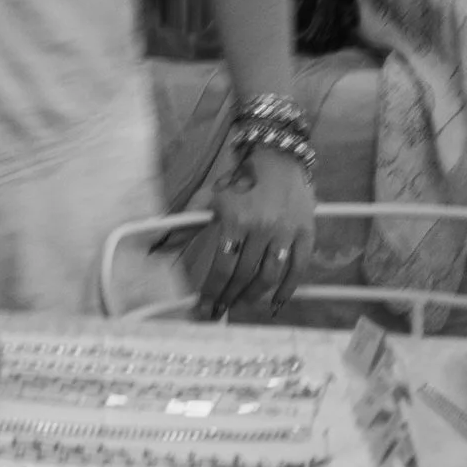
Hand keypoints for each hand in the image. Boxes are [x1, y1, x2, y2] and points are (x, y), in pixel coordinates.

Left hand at [190, 146, 316, 317]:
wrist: (278, 157)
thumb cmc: (240, 178)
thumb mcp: (210, 196)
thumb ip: (187, 222)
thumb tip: (159, 244)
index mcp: (236, 220)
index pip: (223, 267)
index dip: (213, 291)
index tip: (205, 307)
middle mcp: (262, 229)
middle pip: (244, 275)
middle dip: (230, 297)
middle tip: (221, 310)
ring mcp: (286, 232)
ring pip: (270, 276)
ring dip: (254, 296)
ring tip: (241, 304)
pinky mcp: (306, 233)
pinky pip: (298, 268)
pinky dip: (288, 290)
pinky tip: (276, 303)